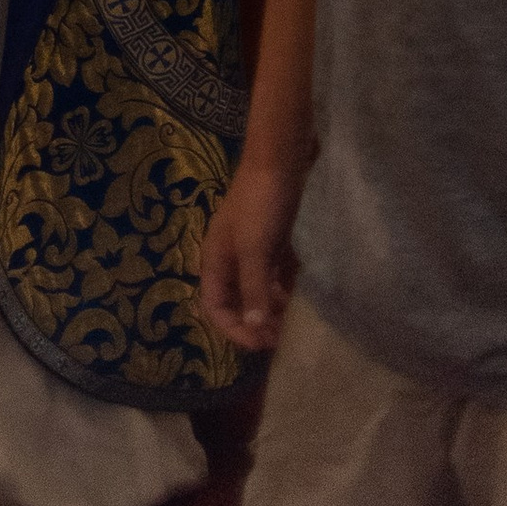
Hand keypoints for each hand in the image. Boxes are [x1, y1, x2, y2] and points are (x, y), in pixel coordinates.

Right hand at [199, 159, 302, 351]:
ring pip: (253, 290)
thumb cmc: (261, 205)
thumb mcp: (255, 250)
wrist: (279, 161)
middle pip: (233, 301)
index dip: (233, 329)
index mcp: (214, 259)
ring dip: (267, 308)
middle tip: (277, 338)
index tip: (260, 344)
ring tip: (287, 323)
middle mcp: (228, 257)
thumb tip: (255, 328)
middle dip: (252, 322)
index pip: (214, 306)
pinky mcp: (269, 240)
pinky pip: (269, 274)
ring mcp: (249, 248)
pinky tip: (292, 294)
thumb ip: (254, 289)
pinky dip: (278, 288)